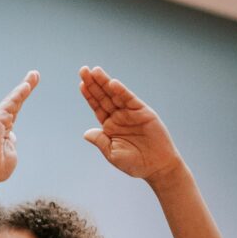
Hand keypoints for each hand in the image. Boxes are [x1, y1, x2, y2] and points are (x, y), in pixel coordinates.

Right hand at [0, 70, 39, 184]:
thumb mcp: (9, 152)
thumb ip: (11, 142)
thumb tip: (11, 135)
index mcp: (2, 129)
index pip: (15, 110)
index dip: (22, 99)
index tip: (29, 88)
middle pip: (14, 101)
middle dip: (25, 88)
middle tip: (35, 74)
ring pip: (13, 100)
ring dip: (25, 87)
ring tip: (35, 75)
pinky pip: (10, 104)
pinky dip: (19, 94)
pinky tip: (26, 86)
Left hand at [79, 66, 181, 182]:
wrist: (156, 167)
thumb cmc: (134, 163)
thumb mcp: (112, 153)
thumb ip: (100, 141)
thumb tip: (86, 133)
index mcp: (109, 126)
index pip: (97, 107)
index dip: (89, 95)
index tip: (80, 83)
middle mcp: (118, 116)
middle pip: (103, 97)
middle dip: (93, 83)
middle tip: (83, 70)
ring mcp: (130, 113)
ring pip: (115, 95)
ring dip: (105, 82)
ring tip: (95, 71)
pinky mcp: (142, 112)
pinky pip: (130, 100)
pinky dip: (121, 91)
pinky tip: (112, 83)